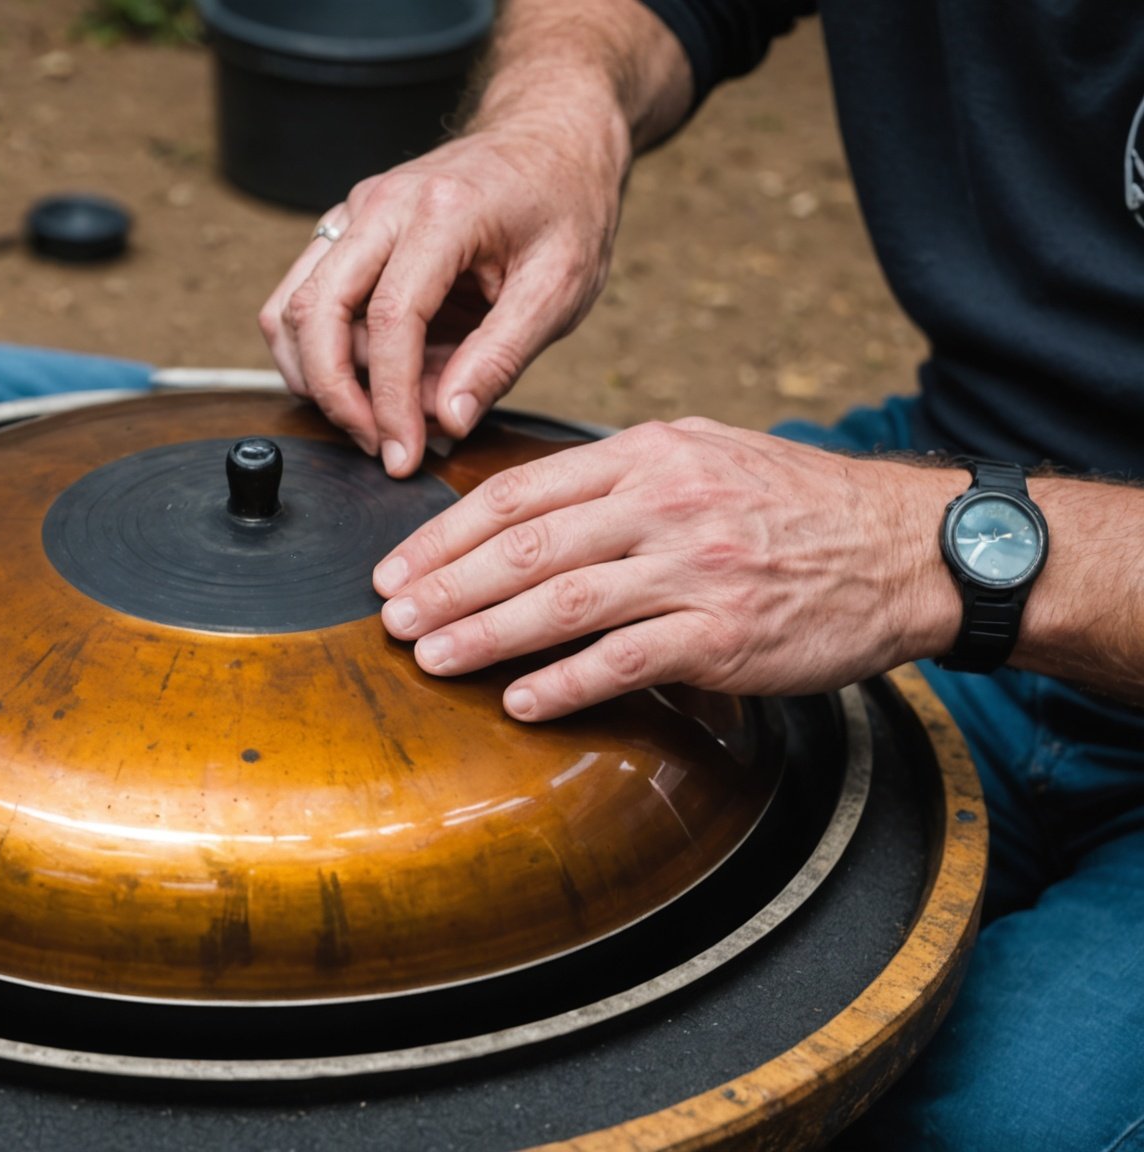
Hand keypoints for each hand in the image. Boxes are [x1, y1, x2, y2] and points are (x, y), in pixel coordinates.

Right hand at [258, 97, 629, 477]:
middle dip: (335, 396)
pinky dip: (313, 351)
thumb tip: (449, 421)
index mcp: (444, 210)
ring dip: (316, 377)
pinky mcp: (344, 229)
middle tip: (377, 445)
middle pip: (314, 311)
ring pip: (289, 308)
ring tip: (375, 416)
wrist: (549, 139)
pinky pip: (298, 298)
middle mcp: (382, 203)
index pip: (391, 319)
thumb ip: (502, 356)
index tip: (404, 455)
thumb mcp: (562, 286)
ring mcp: (354, 213)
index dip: (390, 400)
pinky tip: (359, 381)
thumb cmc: (563, 207)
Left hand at [372, 418, 966, 719]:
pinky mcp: (726, 633)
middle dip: (444, 587)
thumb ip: (616, 477)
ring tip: (431, 658)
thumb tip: (520, 510)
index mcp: (648, 454)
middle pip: (527, 547)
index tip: (396, 568)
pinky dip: (565, 683)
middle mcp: (665, 504)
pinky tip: (519, 701)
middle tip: (390, 620)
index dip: (445, 535)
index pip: (519, 493)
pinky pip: (626, 660)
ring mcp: (696, 569)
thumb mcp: (703, 455)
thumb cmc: (794, 505)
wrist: (906, 548)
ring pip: (562, 602)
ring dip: (484, 635)